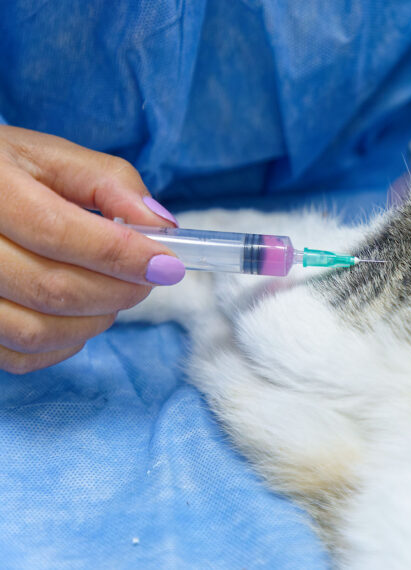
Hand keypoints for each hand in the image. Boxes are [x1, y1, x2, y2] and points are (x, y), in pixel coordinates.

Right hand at [0, 126, 183, 373]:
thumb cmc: (6, 173)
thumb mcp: (51, 157)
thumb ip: (110, 183)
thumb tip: (159, 225)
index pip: (58, 232)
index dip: (122, 254)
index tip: (168, 265)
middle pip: (52, 289)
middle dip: (119, 291)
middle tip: (148, 278)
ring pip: (36, 331)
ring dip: (95, 320)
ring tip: (115, 293)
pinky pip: (20, 356)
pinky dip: (65, 343)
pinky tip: (80, 315)